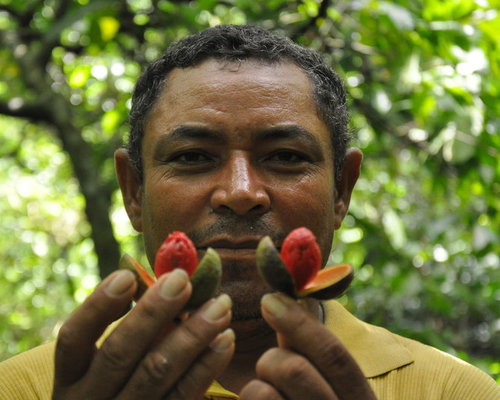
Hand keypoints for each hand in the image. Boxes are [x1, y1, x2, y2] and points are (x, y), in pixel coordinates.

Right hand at [53, 269, 233, 399]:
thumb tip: (169, 277)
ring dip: (192, 334)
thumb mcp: (113, 359)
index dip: (99, 304)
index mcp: (72, 377)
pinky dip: (207, 365)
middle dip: (154, 312)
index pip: (74, 338)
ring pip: (156, 373)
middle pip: (119, 353)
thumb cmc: (125, 382)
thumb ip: (136, 323)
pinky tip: (225, 339)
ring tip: (220, 305)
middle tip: (184, 279)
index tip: (127, 275)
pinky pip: (184, 395)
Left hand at [239, 293, 375, 399]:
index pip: (334, 355)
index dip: (299, 322)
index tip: (269, 299)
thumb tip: (282, 299)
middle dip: (271, 359)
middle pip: (292, 369)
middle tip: (271, 368)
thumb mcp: (331, 390)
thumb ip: (309, 352)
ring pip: (261, 393)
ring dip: (255, 389)